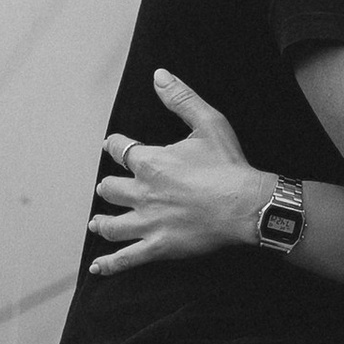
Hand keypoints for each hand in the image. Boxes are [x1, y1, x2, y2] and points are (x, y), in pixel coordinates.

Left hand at [90, 71, 265, 274]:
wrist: (245, 205)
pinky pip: (126, 258)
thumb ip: (180, 98)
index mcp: (150, 162)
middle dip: (109, 186)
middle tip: (110, 188)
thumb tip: (159, 76)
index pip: (120, 150)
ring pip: (111, 223)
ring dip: (103, 221)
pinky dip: (109, 264)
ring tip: (98, 222)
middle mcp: (141, 192)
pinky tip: (98, 267)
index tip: (114, 147)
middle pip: (110, 188)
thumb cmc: (229, 165)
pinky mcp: (158, 246)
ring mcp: (147, 221)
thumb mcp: (208, 122)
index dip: (115, 147)